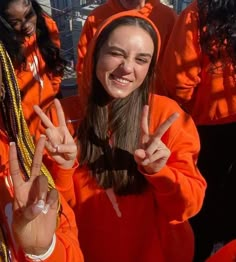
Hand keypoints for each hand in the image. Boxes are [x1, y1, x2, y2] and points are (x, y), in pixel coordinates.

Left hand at [10, 136, 57, 254]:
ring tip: (39, 208)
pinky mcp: (53, 198)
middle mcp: (32, 187)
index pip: (16, 171)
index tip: (13, 144)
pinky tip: (47, 209)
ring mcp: (43, 192)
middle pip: (35, 166)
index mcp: (19, 190)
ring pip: (44, 182)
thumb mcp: (20, 221)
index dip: (14, 158)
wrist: (37, 239)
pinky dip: (50, 202)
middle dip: (38, 151)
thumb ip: (29, 211)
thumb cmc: (24, 229)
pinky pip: (53, 194)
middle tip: (42, 137)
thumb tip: (40, 203)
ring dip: (41, 193)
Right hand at [34, 99, 76, 168]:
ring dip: (52, 139)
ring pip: (47, 132)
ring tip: (57, 147)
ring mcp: (49, 137)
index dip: (58, 108)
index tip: (55, 99)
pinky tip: (54, 150)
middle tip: (34, 106)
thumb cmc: (71, 152)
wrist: (66, 161)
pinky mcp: (45, 144)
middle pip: (47, 120)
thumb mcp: (72, 149)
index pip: (60, 116)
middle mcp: (55, 131)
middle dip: (40, 113)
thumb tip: (55, 147)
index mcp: (63, 129)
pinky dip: (50, 148)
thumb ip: (64, 147)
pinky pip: (46, 144)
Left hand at [134, 105, 178, 173]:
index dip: (144, 116)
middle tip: (177, 114)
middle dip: (168, 122)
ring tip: (145, 160)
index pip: (144, 126)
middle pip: (161, 130)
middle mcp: (154, 139)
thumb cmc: (143, 159)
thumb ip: (138, 155)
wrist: (151, 169)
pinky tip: (149, 162)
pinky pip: (156, 154)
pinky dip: (151, 159)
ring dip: (147, 154)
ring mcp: (161, 145)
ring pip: (154, 146)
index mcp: (145, 138)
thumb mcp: (138, 158)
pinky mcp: (166, 152)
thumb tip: (139, 152)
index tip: (145, 106)